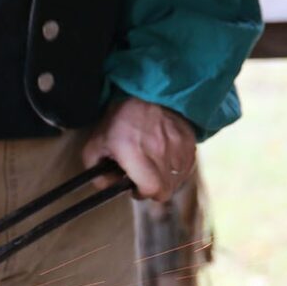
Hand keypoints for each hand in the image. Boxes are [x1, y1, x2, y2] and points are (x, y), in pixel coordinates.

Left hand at [81, 97, 195, 201]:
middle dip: (152, 189)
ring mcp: (179, 147)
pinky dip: (176, 168)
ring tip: (153, 165)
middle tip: (143, 178)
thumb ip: (98, 173)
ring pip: (177, 180)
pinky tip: (164, 157)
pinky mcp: (190, 143)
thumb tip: (109, 188)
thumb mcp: (96, 145)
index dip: (141, 192)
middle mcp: (160, 151)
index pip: (150, 189)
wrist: (147, 92)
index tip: (134, 185)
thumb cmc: (119, 120)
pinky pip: (186, 167)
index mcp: (134, 152)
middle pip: (165, 190)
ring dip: (165, 179)